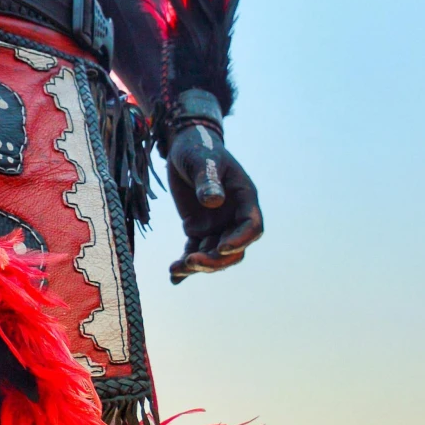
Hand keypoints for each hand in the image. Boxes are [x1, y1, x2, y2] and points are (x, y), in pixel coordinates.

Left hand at [167, 125, 263, 281]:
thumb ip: (208, 180)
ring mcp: (216, 225)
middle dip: (215, 260)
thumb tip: (213, 201)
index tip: (220, 247)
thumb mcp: (203, 161)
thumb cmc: (199, 149)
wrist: (185, 148)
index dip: (240, 240)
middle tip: (191, 261)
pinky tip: (173, 277)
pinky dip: (184, 264)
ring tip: (176, 269)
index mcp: (244, 198)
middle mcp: (233, 217)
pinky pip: (194, 250)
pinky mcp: (198, 229)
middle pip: (233, 249)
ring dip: (197, 265)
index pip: (252, 226)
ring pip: (213, 255)